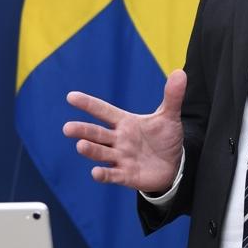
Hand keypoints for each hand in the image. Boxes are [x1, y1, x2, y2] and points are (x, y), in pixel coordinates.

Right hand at [62, 70, 186, 193]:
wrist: (174, 165)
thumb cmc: (165, 139)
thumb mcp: (169, 116)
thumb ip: (172, 96)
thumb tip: (180, 73)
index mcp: (125, 122)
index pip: (103, 111)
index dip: (88, 104)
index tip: (71, 97)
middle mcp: (118, 139)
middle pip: (97, 134)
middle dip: (83, 131)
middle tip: (68, 128)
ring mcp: (121, 158)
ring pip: (101, 153)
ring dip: (91, 150)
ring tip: (81, 146)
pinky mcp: (126, 175)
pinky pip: (113, 175)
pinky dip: (104, 174)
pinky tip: (95, 173)